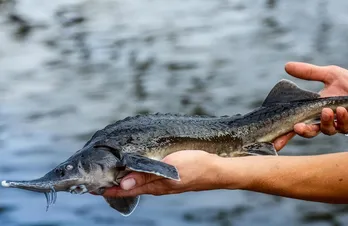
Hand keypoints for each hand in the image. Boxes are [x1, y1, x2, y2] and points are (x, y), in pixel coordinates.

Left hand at [103, 151, 225, 196]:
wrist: (215, 170)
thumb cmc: (195, 167)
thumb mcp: (170, 169)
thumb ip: (146, 176)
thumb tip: (123, 185)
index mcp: (153, 186)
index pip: (123, 191)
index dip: (106, 189)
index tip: (89, 187)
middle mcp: (155, 187)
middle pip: (127, 188)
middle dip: (111, 184)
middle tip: (94, 177)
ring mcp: (162, 183)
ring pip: (136, 182)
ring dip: (122, 179)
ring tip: (109, 172)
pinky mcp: (167, 178)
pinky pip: (146, 178)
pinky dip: (134, 175)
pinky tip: (133, 168)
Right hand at [274, 62, 347, 150]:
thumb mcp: (329, 74)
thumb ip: (308, 72)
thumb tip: (286, 65)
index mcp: (315, 111)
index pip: (297, 123)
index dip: (285, 132)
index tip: (273, 138)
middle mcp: (324, 121)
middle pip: (308, 132)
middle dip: (302, 131)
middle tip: (296, 127)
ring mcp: (338, 126)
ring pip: (326, 130)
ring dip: (325, 122)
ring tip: (326, 111)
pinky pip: (344, 127)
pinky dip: (342, 118)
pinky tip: (342, 110)